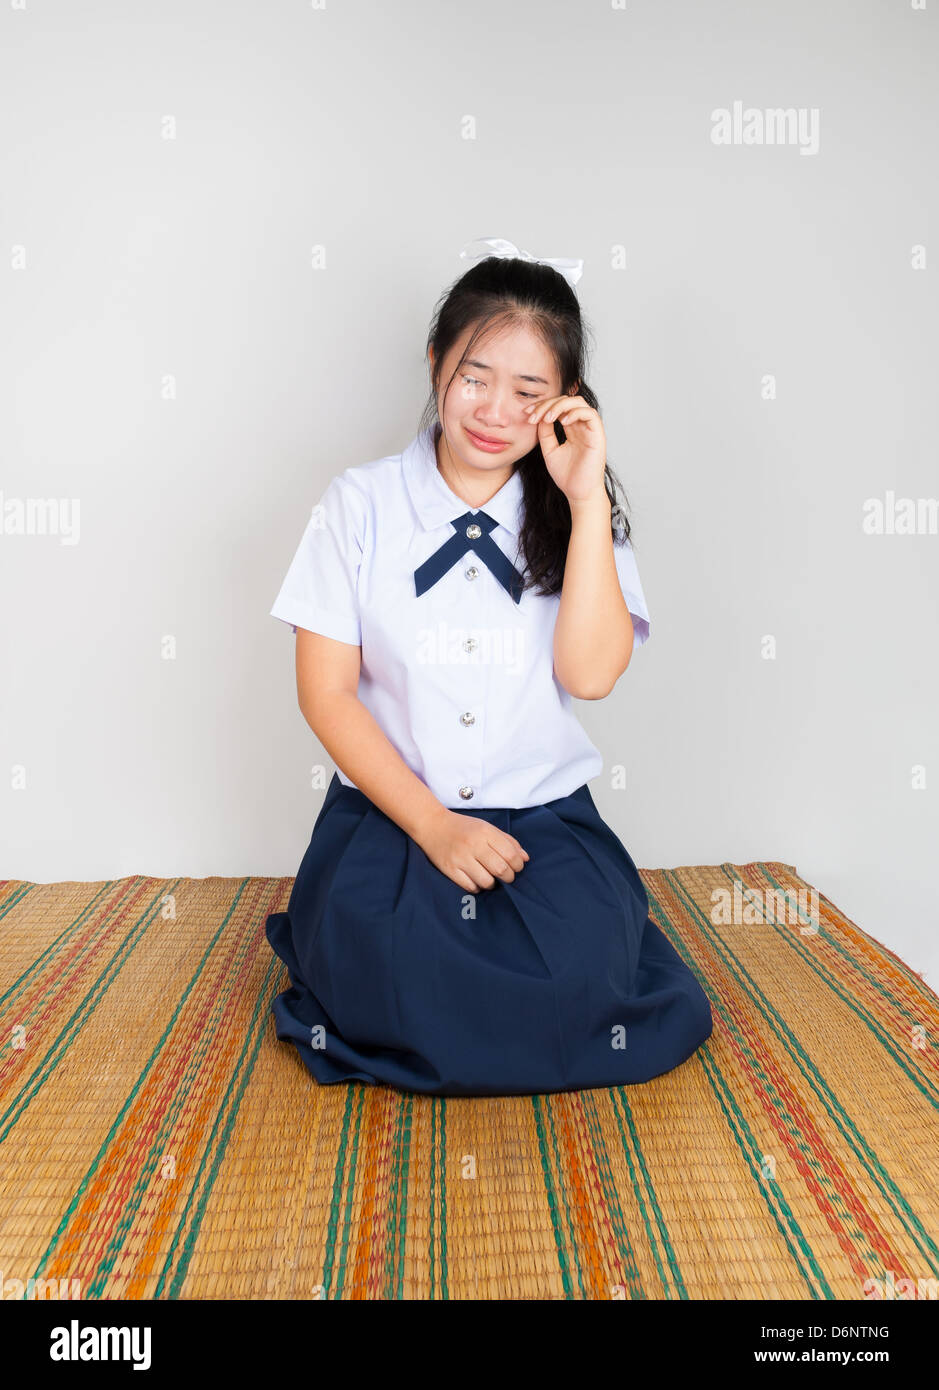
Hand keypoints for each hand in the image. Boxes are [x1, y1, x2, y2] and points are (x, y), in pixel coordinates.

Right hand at [415, 808, 529, 892]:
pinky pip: (470, 887)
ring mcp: (460, 858)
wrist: (432, 825)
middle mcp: (473, 845)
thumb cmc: (463, 827)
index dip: (518, 865)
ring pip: (486, 881)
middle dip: (509, 877)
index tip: (516, 867)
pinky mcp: (449, 869)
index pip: (511, 854)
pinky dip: (477, 887)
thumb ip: (508, 841)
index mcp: (485, 832)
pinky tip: (476, 879)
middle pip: (501, 869)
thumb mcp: (486, 828)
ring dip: (493, 883)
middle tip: (506, 875)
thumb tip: (525, 859)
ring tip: (490, 878)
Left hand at [525, 396, 606, 503]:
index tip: (526, 413)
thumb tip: (540, 416)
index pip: (557, 408)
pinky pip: (590, 414)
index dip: (542, 406)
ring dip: (560, 406)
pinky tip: (562, 422)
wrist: (578, 493)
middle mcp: (581, 426)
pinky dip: (575, 413)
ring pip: (578, 402)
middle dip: (547, 404)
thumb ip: (545, 433)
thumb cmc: (566, 475)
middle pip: (566, 401)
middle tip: (533, 415)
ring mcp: (590, 429)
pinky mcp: (598, 435)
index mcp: (571, 429)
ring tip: (547, 418)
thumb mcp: (549, 450)